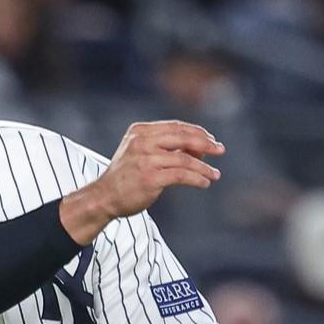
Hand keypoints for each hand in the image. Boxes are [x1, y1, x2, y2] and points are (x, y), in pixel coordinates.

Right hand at [62, 121, 223, 242]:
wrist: (103, 197)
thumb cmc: (125, 177)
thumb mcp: (141, 153)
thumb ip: (165, 148)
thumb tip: (199, 150)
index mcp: (140, 131)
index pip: (176, 126)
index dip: (197, 132)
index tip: (211, 140)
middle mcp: (142, 141)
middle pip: (182, 136)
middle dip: (205, 143)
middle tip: (220, 150)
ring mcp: (145, 159)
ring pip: (184, 158)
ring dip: (204, 167)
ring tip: (215, 174)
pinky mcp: (150, 178)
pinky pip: (181, 175)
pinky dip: (196, 179)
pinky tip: (204, 183)